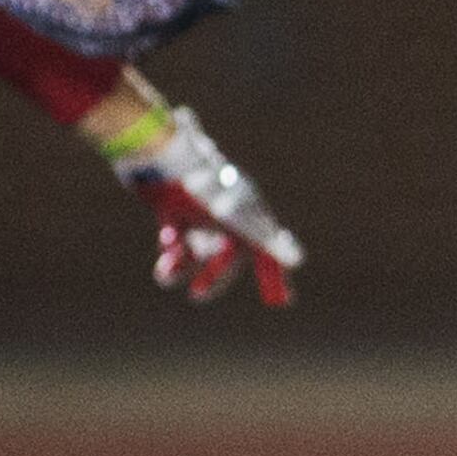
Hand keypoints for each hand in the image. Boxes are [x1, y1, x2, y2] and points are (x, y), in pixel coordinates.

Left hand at [111, 104, 298, 305]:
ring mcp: (197, 207)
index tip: (280, 301)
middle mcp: (224, 209)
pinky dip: (170, 245)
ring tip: (165, 277)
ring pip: (196, 246)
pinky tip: (166, 244)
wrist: (158, 154)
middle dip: (214, 276)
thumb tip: (298, 260)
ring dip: (183, 265)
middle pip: (227, 253)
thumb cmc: (201, 187)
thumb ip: (265, 241)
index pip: (266, 248)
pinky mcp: (171, 204)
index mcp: (245, 210)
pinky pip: (175, 234)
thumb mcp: (235, 218)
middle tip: (196, 296)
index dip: (272, 272)